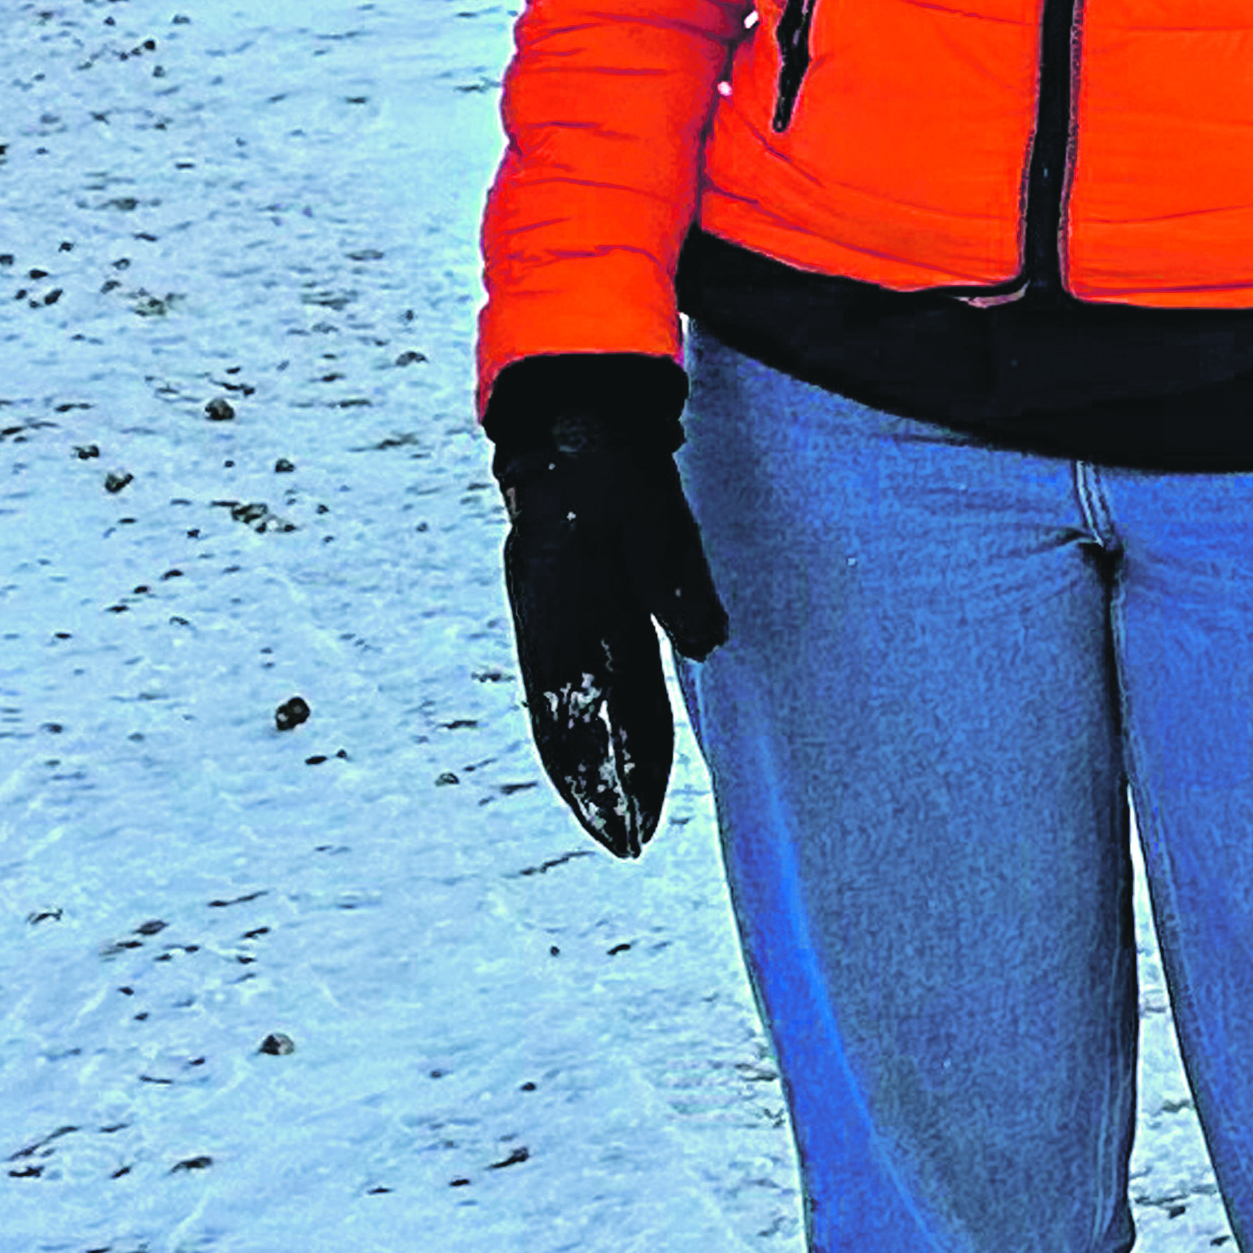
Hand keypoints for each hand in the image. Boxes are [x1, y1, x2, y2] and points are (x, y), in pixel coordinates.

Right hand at [486, 352, 722, 854]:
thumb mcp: (653, 515)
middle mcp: (544, 619)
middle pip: (568, 720)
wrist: (567, 412)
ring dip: (599, 755)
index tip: (622, 823)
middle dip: (596, 783)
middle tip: (625, 840)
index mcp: (557, 604)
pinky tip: (624, 738)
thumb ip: (677, 581)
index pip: (573, 710)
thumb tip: (707, 646)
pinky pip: (579, 674)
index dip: (597, 771)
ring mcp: (548, 612)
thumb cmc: (610, 463)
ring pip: (573, 702)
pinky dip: (604, 713)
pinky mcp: (564, 602)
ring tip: (628, 809)